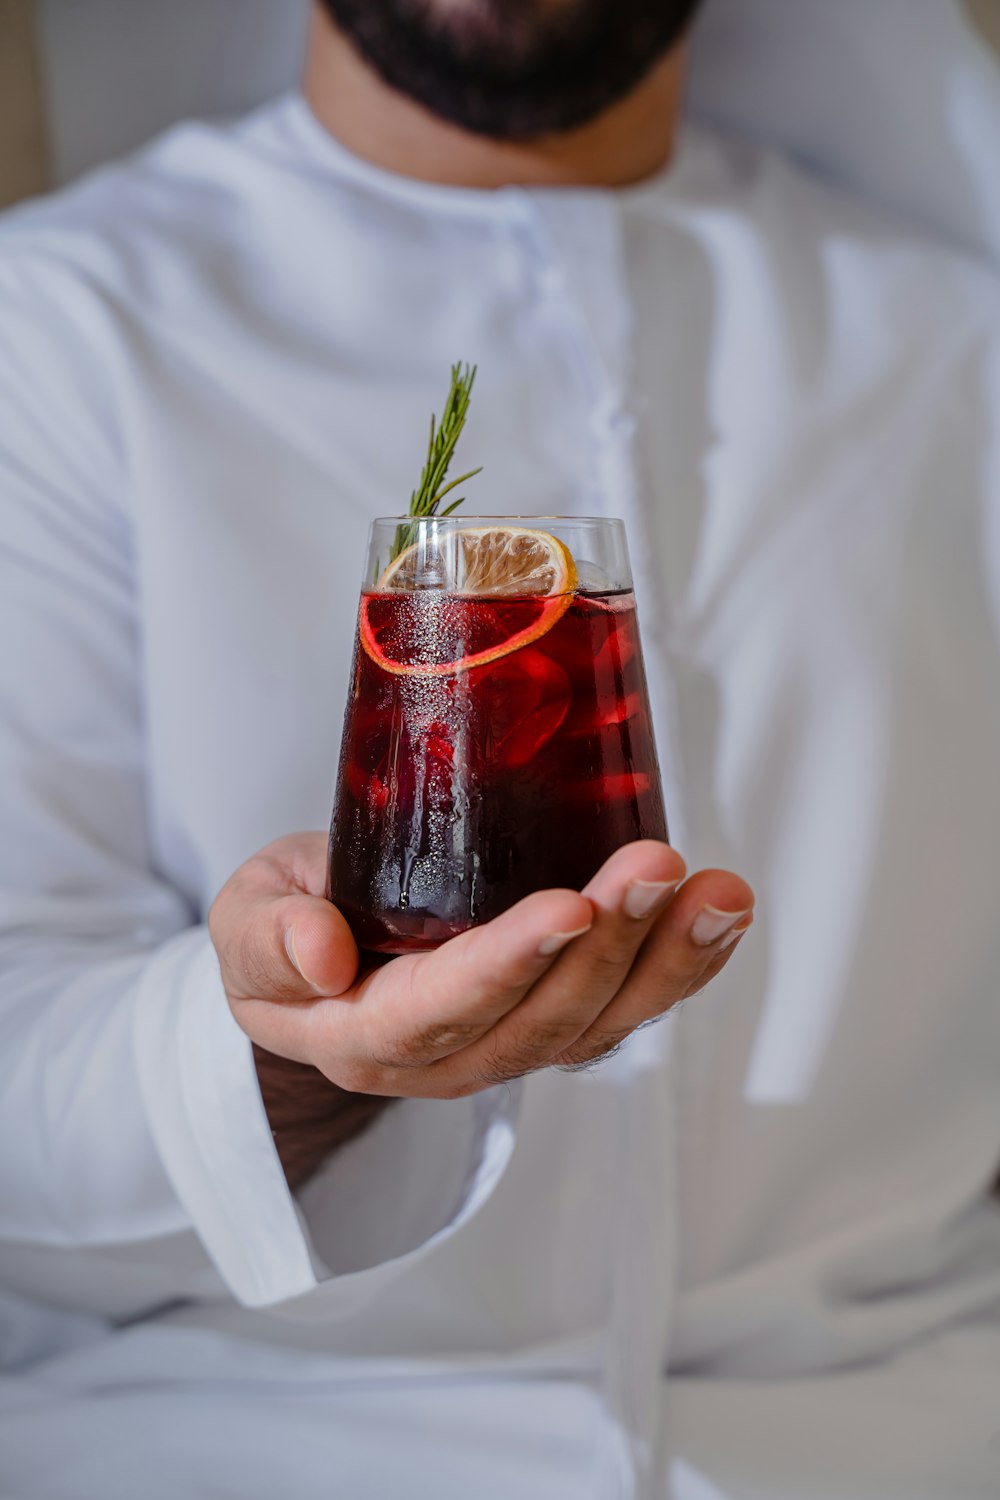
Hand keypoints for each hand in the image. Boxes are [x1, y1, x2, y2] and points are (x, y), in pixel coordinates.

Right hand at [210, 832, 753, 1102]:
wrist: (325, 959)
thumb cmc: (288, 927)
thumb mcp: (249, 919)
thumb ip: (267, 939)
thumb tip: (323, 954)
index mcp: (361, 1038)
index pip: (436, 1012)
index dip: (503, 966)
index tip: (566, 907)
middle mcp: (446, 1061)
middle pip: (538, 1024)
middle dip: (606, 948)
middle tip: (653, 866)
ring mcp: (511, 1046)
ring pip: (598, 1026)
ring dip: (666, 961)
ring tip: (718, 893)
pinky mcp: (558, 1020)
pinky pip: (626, 1008)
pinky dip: (682, 964)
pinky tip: (721, 912)